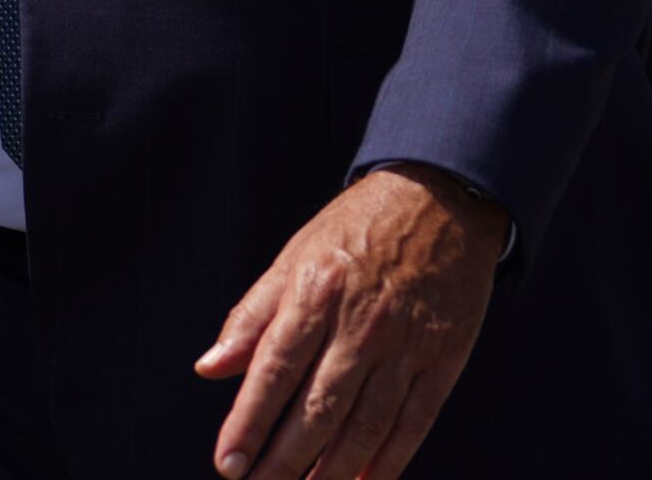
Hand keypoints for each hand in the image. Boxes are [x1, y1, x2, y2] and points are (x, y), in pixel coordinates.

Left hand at [195, 163, 504, 479]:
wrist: (441, 199)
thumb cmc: (354, 232)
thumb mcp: (295, 258)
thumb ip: (252, 317)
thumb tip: (209, 369)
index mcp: (316, 294)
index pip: (274, 371)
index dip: (248, 423)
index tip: (227, 465)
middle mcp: (361, 324)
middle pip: (317, 410)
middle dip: (283, 462)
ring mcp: (405, 346)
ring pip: (364, 428)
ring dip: (331, 474)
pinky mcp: (442, 360)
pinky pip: (412, 425)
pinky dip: (387, 464)